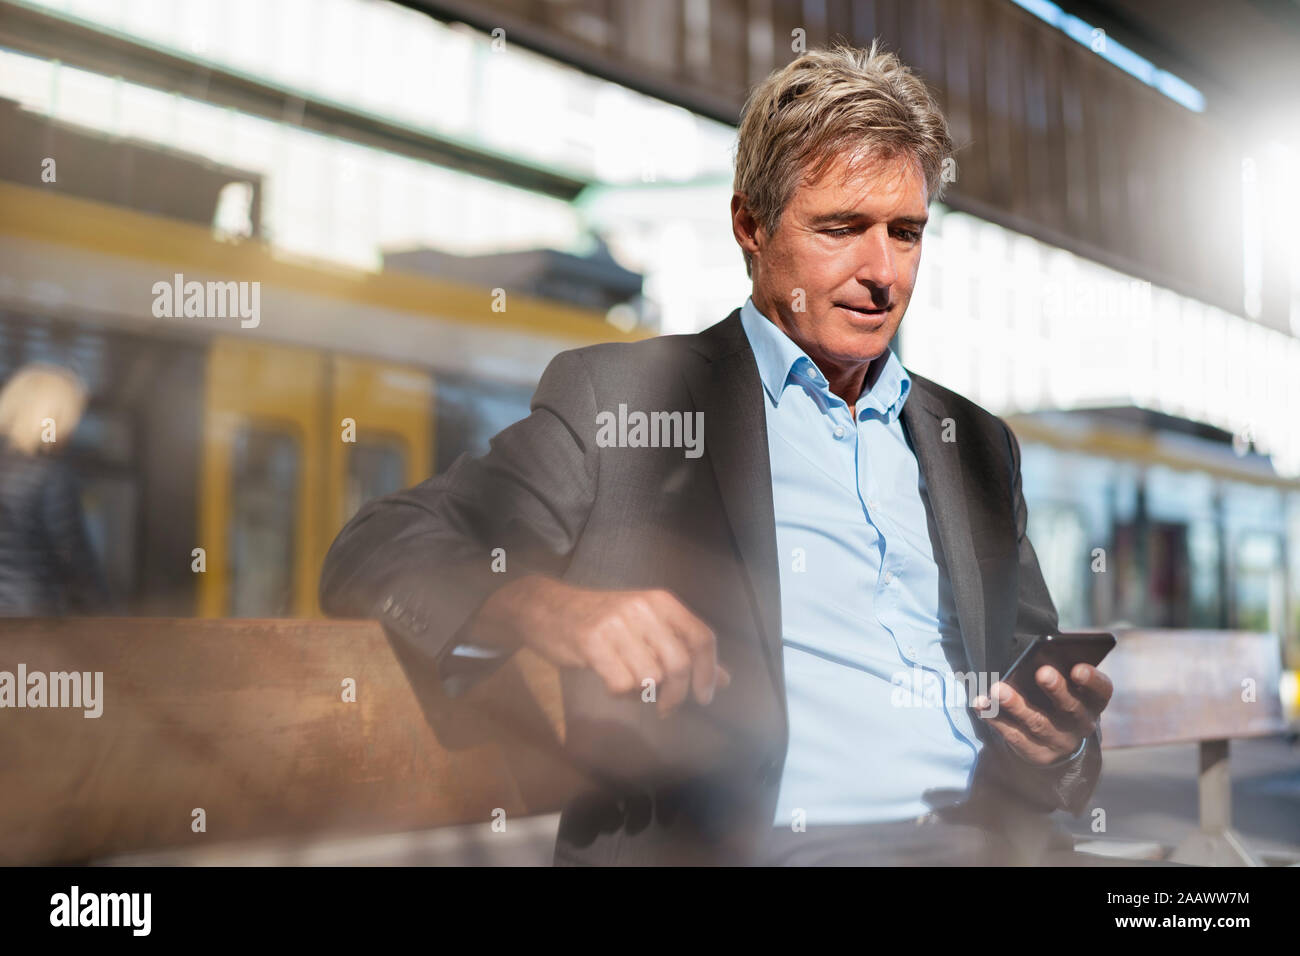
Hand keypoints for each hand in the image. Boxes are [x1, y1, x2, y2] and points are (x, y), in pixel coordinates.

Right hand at [468, 575, 729, 716]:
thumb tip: (723, 679)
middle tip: (666, 708)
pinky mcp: (592, 642)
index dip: (709, 671)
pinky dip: (620, 692)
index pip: (702, 637)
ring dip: (643, 694)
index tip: (706, 697)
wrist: (547, 608)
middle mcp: (643, 608)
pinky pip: (622, 684)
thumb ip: (684, 649)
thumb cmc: (602, 620)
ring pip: (650, 678)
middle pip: (679, 663)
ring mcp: (617, 624)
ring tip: (629, 685)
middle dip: (677, 694)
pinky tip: (611, 682)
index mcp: (662, 601)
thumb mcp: (647, 625)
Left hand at [972, 663, 1111, 765]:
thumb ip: (1058, 670)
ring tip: (998, 688)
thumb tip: (1036, 657)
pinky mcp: (1037, 753)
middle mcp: (1081, 724)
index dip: (1092, 680)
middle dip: (1056, 689)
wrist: (1055, 739)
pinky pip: (1014, 736)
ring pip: (1038, 723)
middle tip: (1042, 672)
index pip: (1101, 690)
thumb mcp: (1066, 684)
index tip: (1078, 668)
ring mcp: (1059, 741)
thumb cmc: (1058, 696)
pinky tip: (981, 704)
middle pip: (1070, 707)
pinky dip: (995, 718)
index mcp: (1093, 701)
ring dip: (1016, 705)